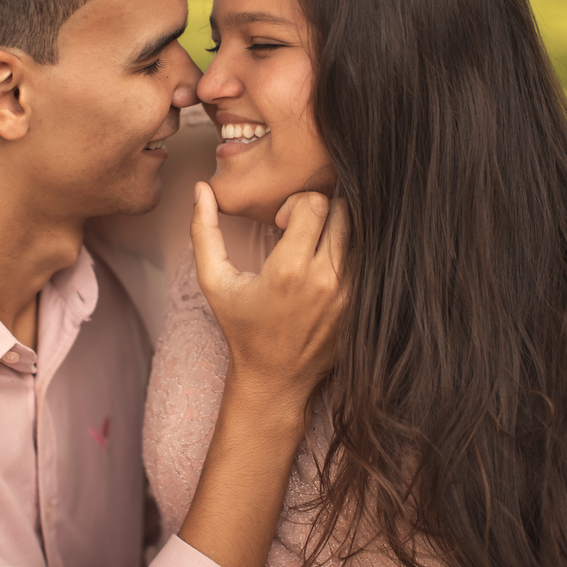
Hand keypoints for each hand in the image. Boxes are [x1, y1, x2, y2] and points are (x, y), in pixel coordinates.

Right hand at [190, 182, 347, 426]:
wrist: (275, 379)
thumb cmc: (242, 328)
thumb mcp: (214, 281)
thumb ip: (204, 231)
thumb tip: (200, 187)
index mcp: (290, 269)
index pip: (315, 203)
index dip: (296, 203)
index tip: (282, 223)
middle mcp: (326, 279)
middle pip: (343, 211)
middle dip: (319, 211)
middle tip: (299, 230)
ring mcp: (350, 293)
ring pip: (359, 233)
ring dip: (336, 230)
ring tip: (312, 247)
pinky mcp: (362, 304)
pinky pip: (366, 259)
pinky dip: (348, 253)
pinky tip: (325, 266)